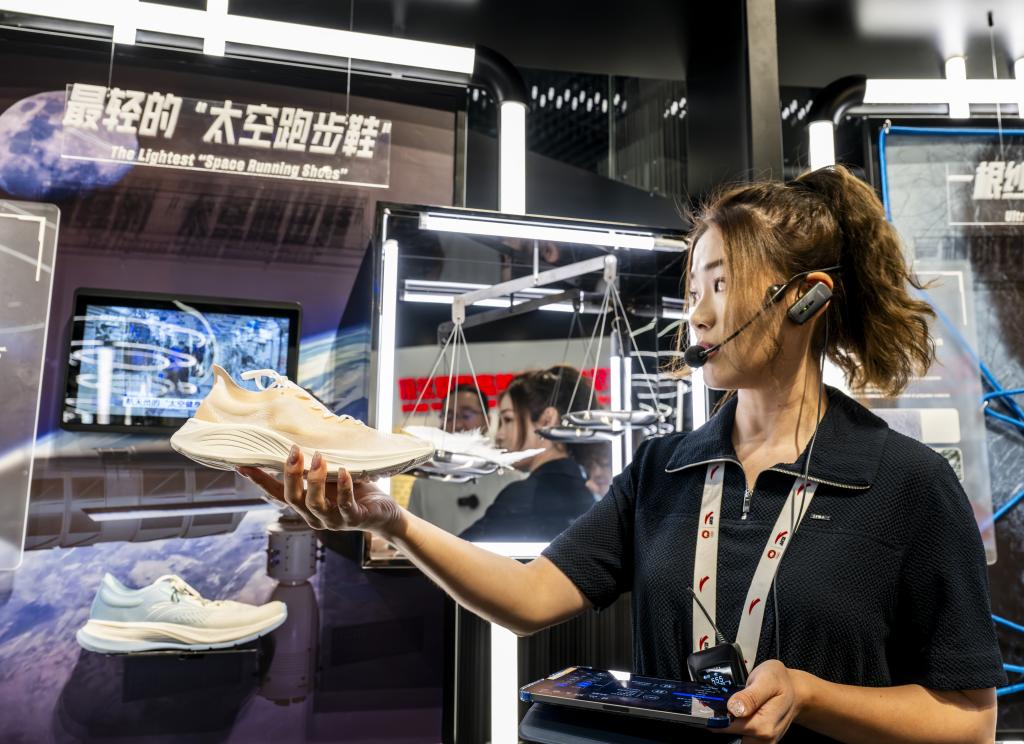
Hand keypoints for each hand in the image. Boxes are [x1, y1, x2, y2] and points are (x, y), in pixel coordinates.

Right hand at [238, 445, 404, 535]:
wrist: (382, 513)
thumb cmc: (354, 491)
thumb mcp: (330, 477)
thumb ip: (315, 466)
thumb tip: (301, 439)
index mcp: (304, 504)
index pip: (277, 493)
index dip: (259, 480)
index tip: (242, 464)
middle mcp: (314, 515)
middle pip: (292, 498)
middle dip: (291, 474)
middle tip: (293, 451)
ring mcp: (332, 520)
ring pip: (314, 504)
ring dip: (314, 480)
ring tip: (318, 457)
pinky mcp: (353, 519)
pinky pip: (345, 506)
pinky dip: (343, 488)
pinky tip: (344, 471)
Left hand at [716, 660, 803, 742]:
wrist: (797, 690)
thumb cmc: (780, 681)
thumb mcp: (766, 679)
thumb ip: (750, 696)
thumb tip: (733, 708)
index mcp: (762, 726)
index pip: (727, 727)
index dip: (714, 718)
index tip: (706, 707)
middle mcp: (765, 739)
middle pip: (731, 737)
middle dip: (721, 724)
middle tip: (716, 706)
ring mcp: (765, 742)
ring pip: (736, 740)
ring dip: (728, 728)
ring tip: (727, 710)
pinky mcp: (764, 741)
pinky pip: (743, 738)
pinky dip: (736, 729)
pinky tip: (736, 716)